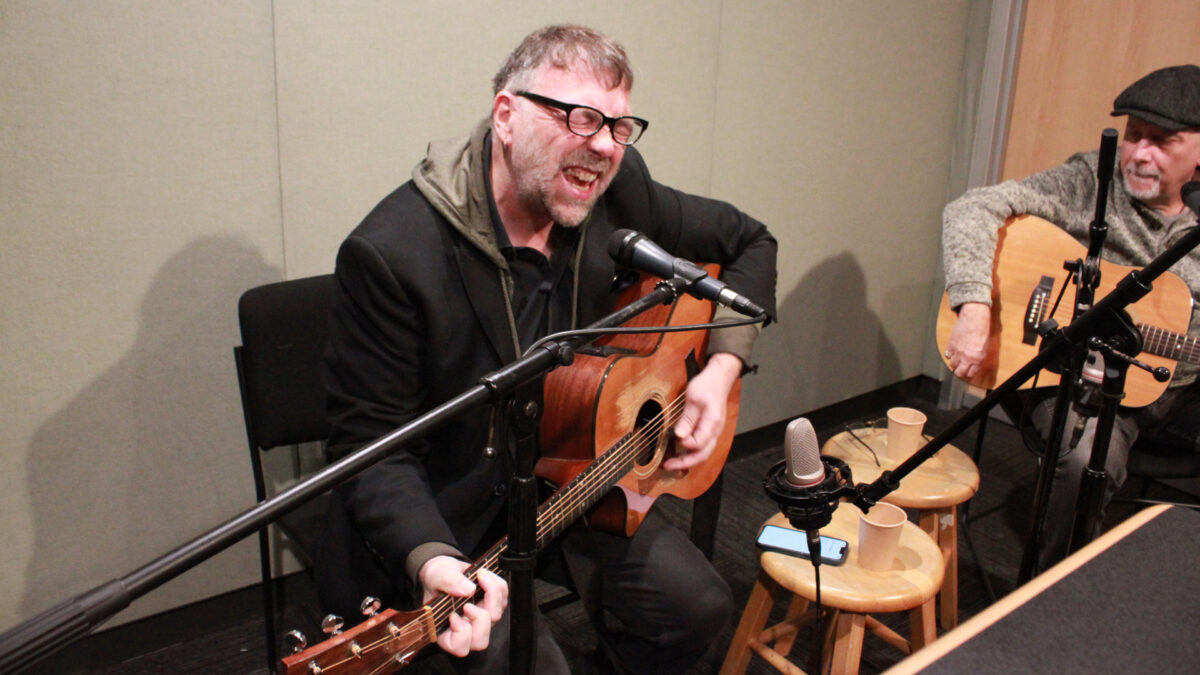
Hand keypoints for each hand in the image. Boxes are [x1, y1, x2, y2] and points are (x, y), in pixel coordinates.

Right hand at [418, 556, 507, 656]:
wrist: (444, 569)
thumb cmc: (436, 579)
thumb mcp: (436, 577)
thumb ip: (449, 583)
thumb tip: (468, 589)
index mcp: (446, 631)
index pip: (459, 647)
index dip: (461, 632)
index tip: (454, 614)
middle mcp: (465, 629)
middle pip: (481, 640)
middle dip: (480, 616)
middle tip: (470, 596)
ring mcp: (480, 620)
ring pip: (496, 617)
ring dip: (492, 594)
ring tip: (480, 576)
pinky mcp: (492, 607)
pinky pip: (503, 601)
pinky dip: (497, 586)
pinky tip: (485, 576)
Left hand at [666, 352, 741, 470]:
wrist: (719, 379)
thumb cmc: (707, 386)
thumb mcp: (693, 399)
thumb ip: (687, 419)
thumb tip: (679, 436)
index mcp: (712, 423)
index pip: (698, 443)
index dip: (685, 444)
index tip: (675, 437)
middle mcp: (715, 431)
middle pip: (702, 455)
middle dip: (684, 463)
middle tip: (668, 465)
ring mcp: (713, 432)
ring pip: (702, 453)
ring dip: (687, 460)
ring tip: (671, 463)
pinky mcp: (709, 431)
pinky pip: (702, 447)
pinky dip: (691, 453)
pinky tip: (680, 452)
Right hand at [945, 302, 990, 379]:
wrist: (974, 319)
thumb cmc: (982, 331)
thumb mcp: (985, 347)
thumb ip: (978, 358)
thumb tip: (974, 364)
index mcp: (978, 359)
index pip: (971, 374)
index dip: (969, 373)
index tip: (968, 371)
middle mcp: (967, 357)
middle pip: (959, 373)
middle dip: (959, 372)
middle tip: (960, 369)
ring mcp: (958, 352)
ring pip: (952, 364)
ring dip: (955, 362)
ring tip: (958, 358)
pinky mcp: (951, 345)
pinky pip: (947, 355)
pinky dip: (950, 354)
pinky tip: (954, 351)